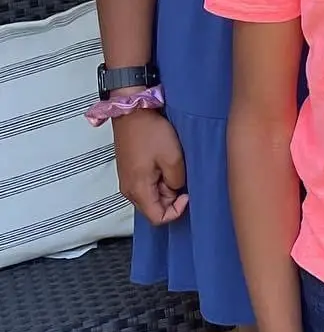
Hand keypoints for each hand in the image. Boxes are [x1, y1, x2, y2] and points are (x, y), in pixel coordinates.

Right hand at [113, 109, 188, 225]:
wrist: (133, 112)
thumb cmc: (152, 133)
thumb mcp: (173, 158)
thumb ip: (177, 181)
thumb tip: (176, 190)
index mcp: (138, 191)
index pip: (158, 219)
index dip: (176, 211)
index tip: (187, 193)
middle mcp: (129, 191)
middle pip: (155, 208)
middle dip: (172, 198)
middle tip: (181, 175)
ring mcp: (128, 181)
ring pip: (152, 197)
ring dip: (167, 187)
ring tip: (173, 166)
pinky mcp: (130, 172)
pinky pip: (147, 185)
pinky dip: (160, 179)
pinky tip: (165, 163)